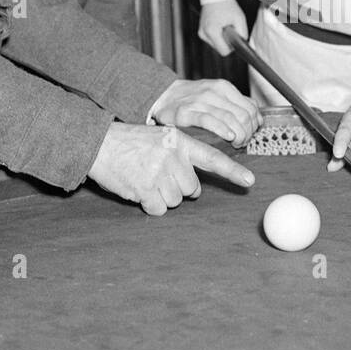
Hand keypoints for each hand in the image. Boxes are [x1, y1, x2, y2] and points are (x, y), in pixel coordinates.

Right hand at [88, 123, 254, 215]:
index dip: (233, 171)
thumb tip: (194, 187)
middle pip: (191, 189)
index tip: (250, 181)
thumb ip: (180, 155)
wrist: (101, 144)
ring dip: (161, 197)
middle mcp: (173, 157)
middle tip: (158, 175)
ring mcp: (159, 173)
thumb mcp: (161, 139)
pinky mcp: (145, 189)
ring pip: (175, 201)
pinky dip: (149, 205)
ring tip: (145, 178)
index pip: (212, 158)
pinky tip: (139, 190)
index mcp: (180, 142)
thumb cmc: (132, 143)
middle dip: (178, 188)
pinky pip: (158, 210)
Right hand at [151, 78, 260, 146]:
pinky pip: (209, 120)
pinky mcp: (186, 112)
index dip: (254, 125)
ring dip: (238, 135)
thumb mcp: (218, 95)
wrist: (163, 96)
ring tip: (235, 143)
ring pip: (230, 119)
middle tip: (242, 143)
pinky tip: (228, 136)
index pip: (251, 108)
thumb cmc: (192, 99)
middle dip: (247, 133)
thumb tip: (258, 118)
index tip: (250, 135)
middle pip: (243, 115)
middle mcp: (213, 92)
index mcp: (224, 88)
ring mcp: (199, 101)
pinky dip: (222, 129)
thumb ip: (238, 104)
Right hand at [198, 0, 246, 55]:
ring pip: (216, 45)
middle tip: (230, 28)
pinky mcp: (201, 31)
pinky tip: (220, 25)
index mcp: (212, 31)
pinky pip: (212, 40)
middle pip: (220, 49)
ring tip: (224, 25)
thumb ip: (243, 34)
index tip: (235, 37)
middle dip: (227, 42)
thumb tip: (243, 44)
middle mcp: (204, 33)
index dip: (232, 47)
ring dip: (222, 38)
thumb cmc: (227, 4)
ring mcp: (201, 33)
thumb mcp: (239, 19)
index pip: (224, 51)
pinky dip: (218, 35)